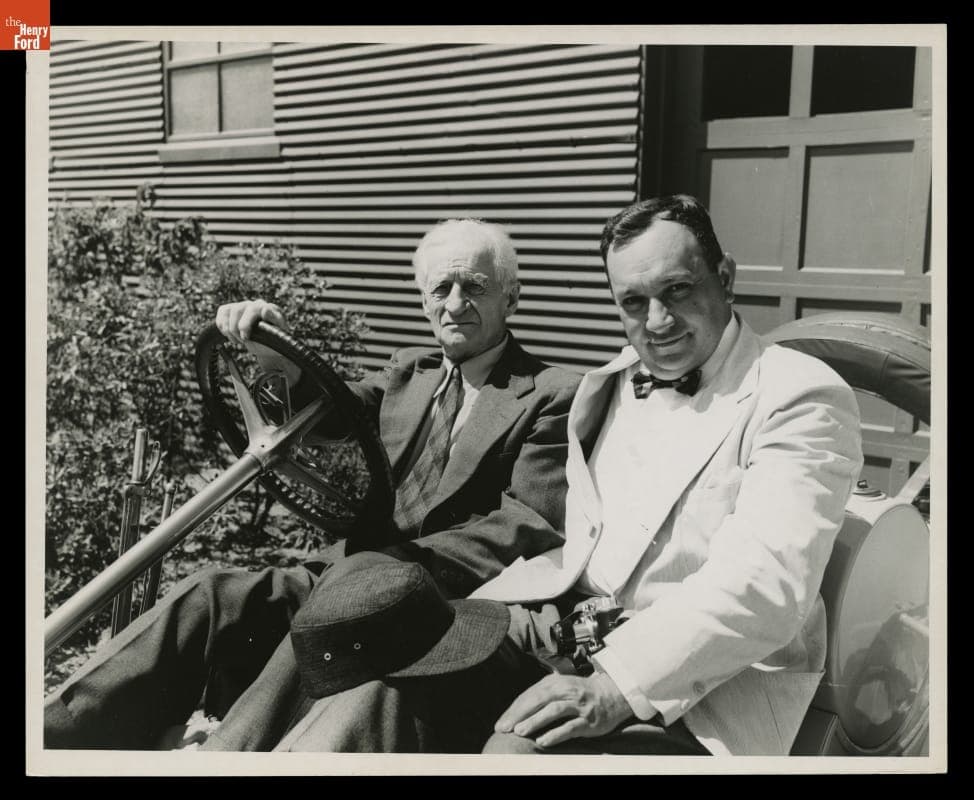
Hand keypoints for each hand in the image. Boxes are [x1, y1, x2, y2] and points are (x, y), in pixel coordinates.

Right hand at [215, 299, 289, 343]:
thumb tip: (265, 310)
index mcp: (267, 308)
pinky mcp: (233, 310)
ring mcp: (243, 306)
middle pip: (237, 309)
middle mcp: (254, 304)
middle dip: (236, 328)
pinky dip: (222, 325)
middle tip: (242, 341)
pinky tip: (230, 335)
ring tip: (237, 340)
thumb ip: (275, 321)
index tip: (245, 337)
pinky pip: (222, 312)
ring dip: (229, 329)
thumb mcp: (279, 334)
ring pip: (227, 311)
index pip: (253, 309)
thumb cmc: (275, 340)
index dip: (245, 324)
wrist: (268, 346)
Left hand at [494, 672, 633, 748]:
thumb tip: (516, 712)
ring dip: (535, 721)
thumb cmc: (580, 693)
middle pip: (538, 700)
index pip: (530, 695)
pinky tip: (542, 741)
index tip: (500, 723)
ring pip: (553, 711)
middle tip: (504, 728)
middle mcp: (566, 691)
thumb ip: (542, 696)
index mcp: (555, 683)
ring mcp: (578, 705)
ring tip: (519, 731)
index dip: (514, 709)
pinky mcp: (588, 720)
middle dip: (519, 714)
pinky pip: (570, 727)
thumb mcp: (561, 688)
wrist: (612, 694)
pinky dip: (555, 734)